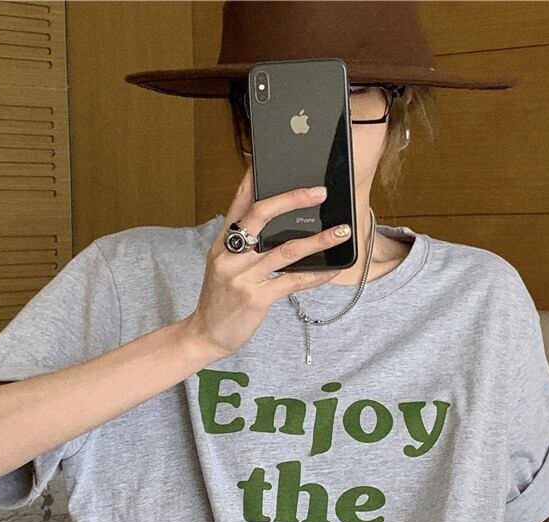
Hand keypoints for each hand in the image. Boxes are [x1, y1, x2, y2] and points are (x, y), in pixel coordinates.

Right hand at [185, 166, 351, 360]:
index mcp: (222, 243)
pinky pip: (293, 282)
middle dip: (293, 199)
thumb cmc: (220, 300)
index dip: (253, 180)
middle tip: (319, 192)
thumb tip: (278, 229)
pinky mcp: (256, 298)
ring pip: (286, 249)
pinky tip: (332, 270)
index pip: (238, 204)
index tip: (268, 160)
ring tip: (342, 231)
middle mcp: (230, 255)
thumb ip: (243, 246)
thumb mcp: (223, 267)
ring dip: (319, 240)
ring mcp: (242, 276)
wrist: (206, 334)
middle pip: (262, 215)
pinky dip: (316, 275)